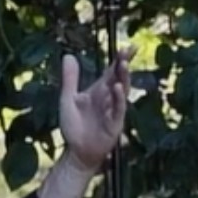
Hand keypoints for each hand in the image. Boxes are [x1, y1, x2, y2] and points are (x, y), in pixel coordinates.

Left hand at [58, 46, 133, 173]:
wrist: (76, 151)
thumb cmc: (74, 126)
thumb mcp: (68, 99)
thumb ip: (70, 79)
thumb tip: (68, 55)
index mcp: (99, 90)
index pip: (112, 71)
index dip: (120, 59)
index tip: (129, 47)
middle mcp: (109, 98)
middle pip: (119, 77)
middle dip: (123, 64)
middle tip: (128, 50)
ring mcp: (113, 110)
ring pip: (121, 91)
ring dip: (123, 78)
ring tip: (123, 64)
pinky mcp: (114, 123)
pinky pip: (118, 109)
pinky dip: (117, 98)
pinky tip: (116, 88)